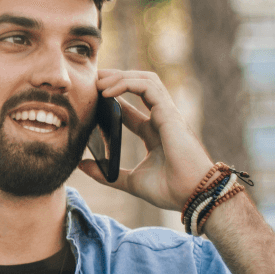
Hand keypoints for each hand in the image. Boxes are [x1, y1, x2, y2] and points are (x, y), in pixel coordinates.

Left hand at [78, 69, 213, 210]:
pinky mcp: (170, 113)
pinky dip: (127, 83)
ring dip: (119, 77)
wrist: (192, 196)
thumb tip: (81, 165)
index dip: (110, 99)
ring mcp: (167, 114)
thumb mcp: (130, 181)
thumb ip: (107, 174)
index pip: (129, 109)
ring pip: (145, 81)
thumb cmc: (169, 190)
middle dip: (114, 79)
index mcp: (153, 133)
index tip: (89, 97)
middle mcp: (161, 120)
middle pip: (138, 87)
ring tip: (97, 82)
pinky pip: (148, 87)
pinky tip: (107, 92)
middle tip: (90, 79)